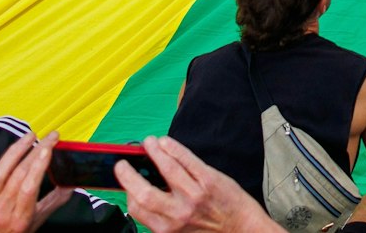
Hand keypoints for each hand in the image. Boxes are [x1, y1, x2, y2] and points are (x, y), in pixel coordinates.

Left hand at [0, 134, 70, 232]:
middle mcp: (2, 209)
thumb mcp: (34, 225)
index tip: (49, 148)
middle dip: (36, 151)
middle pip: (19, 175)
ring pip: (0, 172)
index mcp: (19, 218)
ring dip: (15, 151)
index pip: (30, 187)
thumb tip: (70, 186)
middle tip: (50, 137)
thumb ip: (52, 204)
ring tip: (29, 136)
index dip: (39, 166)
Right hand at [118, 136, 280, 232]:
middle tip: (123, 164)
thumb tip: (143, 192)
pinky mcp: (209, 180)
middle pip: (143, 192)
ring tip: (148, 142)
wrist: (242, 229)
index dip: (127, 192)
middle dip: (128, 175)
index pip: (136, 208)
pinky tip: (166, 142)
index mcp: (166, 229)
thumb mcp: (179, 230)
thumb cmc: (210, 230)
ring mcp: (194, 195)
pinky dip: (173, 148)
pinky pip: (187, 159)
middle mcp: (178, 214)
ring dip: (153, 152)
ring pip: (166, 168)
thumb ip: (161, 215)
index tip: (125, 179)